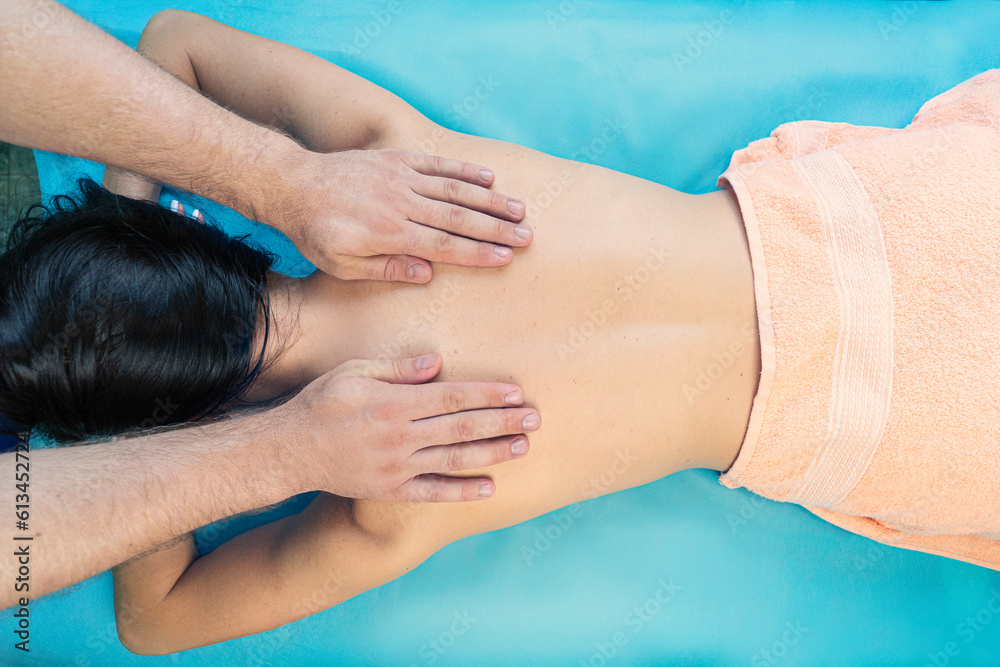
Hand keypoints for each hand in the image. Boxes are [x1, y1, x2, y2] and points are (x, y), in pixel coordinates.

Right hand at [276, 353, 539, 500]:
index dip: (487, 395)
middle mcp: (400, 436)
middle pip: (462, 428)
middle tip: (535, 419)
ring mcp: (396, 466)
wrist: (288, 451)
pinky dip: (462, 491)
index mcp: (394, 403)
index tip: (516, 392)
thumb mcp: (354, 372)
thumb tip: (437, 362)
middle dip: (502, 422)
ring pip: (454, 460)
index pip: (452, 397)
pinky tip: (489, 488)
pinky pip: (432, 492)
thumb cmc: (321, 404)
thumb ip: (397, 369)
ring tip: (522, 447)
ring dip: (492, 454)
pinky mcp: (390, 490)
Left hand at [280, 149, 530, 281]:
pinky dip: (464, 170)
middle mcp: (400, 203)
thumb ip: (386, 269)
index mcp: (388, 233)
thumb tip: (427, 273)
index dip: (477, 252)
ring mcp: (400, 177)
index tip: (505, 258)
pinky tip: (489, 177)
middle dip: (495, 228)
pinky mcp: (396, 159)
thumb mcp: (342, 264)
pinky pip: (436, 164)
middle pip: (457, 217)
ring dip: (489, 200)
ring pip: (454, 189)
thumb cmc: (317, 232)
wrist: (293, 184)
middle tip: (527, 236)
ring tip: (519, 210)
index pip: (443, 245)